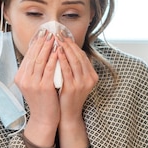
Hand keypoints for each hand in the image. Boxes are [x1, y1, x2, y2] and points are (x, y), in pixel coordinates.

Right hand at [14, 29, 60, 147]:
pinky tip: (58, 51)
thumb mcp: (33, 84)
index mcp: (20, 77)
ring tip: (54, 37)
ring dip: (48, 47)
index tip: (42, 34)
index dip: (35, 44)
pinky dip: (53, 58)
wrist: (44, 118)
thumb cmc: (42, 100)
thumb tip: (39, 52)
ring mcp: (33, 83)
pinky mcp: (43, 87)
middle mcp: (24, 79)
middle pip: (33, 56)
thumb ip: (34, 70)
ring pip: (40, 60)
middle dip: (42, 42)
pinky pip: (49, 68)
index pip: (28, 56)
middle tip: (49, 31)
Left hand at [55, 32, 97, 147]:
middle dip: (68, 43)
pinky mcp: (73, 87)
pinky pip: (67, 70)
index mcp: (92, 75)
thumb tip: (66, 50)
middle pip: (79, 55)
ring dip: (65, 48)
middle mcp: (90, 78)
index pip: (82, 55)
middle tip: (59, 32)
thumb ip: (73, 68)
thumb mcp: (74, 80)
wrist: (67, 115)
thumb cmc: (67, 97)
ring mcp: (82, 83)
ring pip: (74, 60)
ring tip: (57, 39)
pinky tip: (55, 52)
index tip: (63, 34)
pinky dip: (61, 59)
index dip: (73, 44)